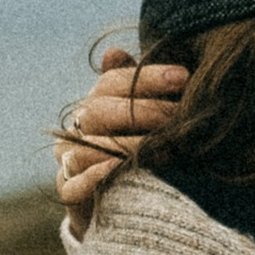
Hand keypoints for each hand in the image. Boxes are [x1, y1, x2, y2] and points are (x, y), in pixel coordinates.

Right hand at [56, 46, 188, 236]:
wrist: (120, 202)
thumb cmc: (139, 149)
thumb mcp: (142, 116)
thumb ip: (136, 85)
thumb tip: (113, 51)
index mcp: (94, 103)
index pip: (112, 81)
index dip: (148, 78)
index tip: (184, 77)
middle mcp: (77, 128)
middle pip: (99, 110)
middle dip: (143, 111)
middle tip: (178, 115)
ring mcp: (69, 160)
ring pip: (87, 147)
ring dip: (125, 146)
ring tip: (161, 147)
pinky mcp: (69, 192)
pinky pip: (72, 184)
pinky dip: (93, 176)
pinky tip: (117, 168)